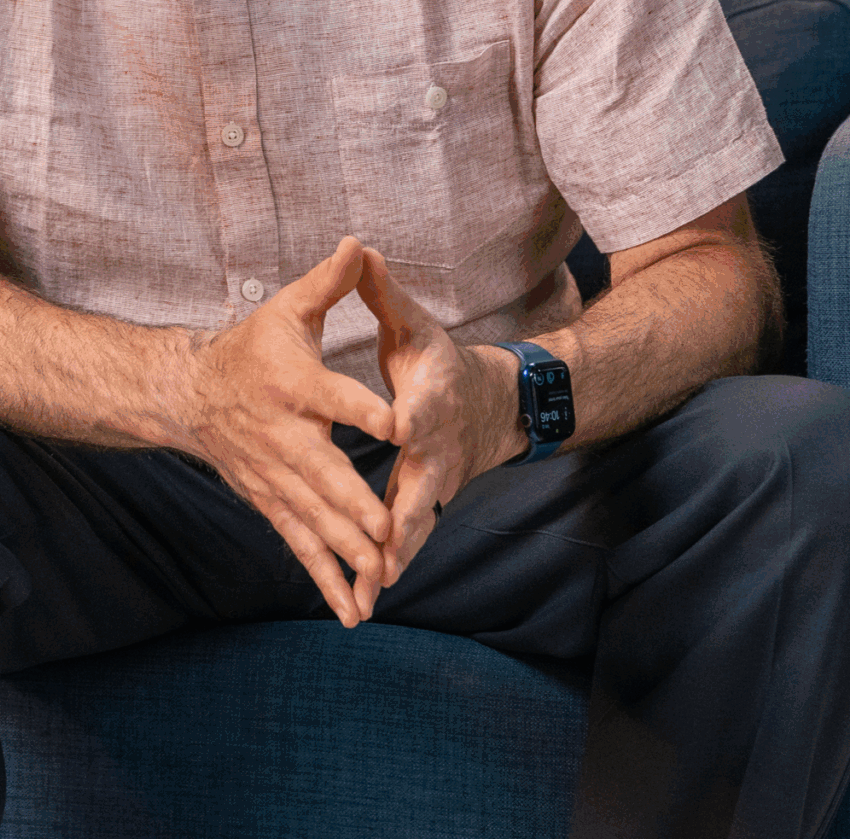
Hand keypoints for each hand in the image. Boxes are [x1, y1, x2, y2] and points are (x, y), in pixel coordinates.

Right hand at [172, 237, 397, 626]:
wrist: (190, 394)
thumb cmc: (252, 347)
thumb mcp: (289, 308)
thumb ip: (330, 282)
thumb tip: (361, 242)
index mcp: (293, 384)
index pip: (332, 395)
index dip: (363, 408)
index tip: (397, 422)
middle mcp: (283, 436)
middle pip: (322, 473)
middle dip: (354, 504)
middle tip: (388, 530)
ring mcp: (275, 476)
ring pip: (313, 517)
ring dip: (344, 549)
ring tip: (378, 577)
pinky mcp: (272, 502)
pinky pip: (301, 544)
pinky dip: (325, 578)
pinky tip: (353, 611)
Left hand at [353, 247, 524, 615]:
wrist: (490, 405)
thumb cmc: (440, 361)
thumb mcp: (415, 325)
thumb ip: (383, 294)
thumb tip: (360, 248)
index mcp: (429, 398)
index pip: (420, 407)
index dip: (410, 414)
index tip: (397, 426)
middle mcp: (435, 446)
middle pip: (422, 481)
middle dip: (405, 511)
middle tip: (385, 540)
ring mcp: (434, 481)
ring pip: (414, 523)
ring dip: (395, 555)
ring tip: (372, 589)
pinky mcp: (426, 504)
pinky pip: (406, 541)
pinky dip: (389, 567)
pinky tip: (363, 601)